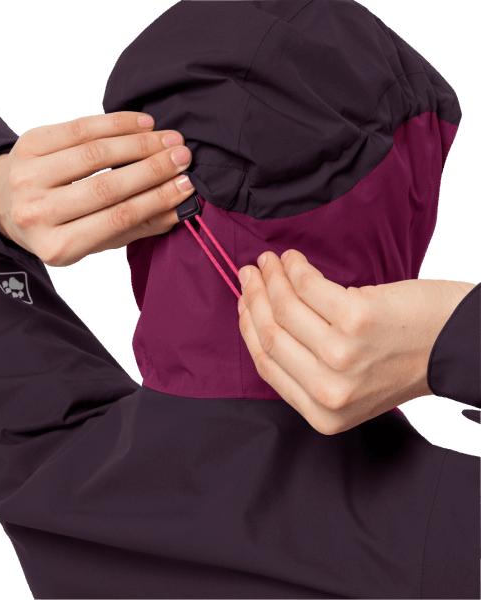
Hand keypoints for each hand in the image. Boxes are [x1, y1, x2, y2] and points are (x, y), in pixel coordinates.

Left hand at [0, 112, 194, 266]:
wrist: (9, 203)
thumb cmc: (62, 227)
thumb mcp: (97, 240)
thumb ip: (137, 226)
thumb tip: (180, 208)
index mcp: (56, 247)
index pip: (116, 220)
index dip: (155, 200)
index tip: (187, 186)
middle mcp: (36, 213)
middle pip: (106, 187)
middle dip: (152, 170)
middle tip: (183, 157)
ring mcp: (28, 177)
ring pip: (94, 154)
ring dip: (138, 144)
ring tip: (168, 139)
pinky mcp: (28, 144)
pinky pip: (79, 128)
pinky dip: (115, 123)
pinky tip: (143, 123)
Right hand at [237, 250, 475, 434]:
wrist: (458, 344)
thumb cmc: (404, 359)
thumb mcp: (350, 385)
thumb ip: (307, 368)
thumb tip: (261, 321)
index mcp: (324, 413)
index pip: (267, 364)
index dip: (249, 327)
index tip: (244, 302)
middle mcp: (330, 390)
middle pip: (271, 335)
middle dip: (254, 298)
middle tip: (250, 274)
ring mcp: (342, 355)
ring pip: (285, 308)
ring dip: (272, 278)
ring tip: (271, 262)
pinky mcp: (356, 320)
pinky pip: (309, 287)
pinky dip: (295, 268)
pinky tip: (293, 260)